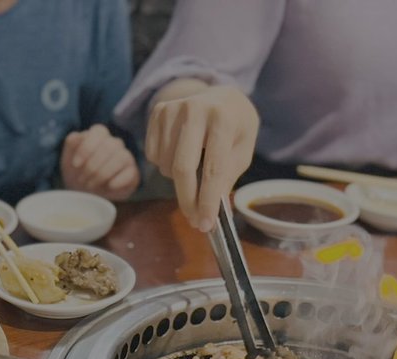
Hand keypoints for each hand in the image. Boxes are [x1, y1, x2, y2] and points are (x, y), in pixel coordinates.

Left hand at [60, 125, 139, 199]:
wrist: (86, 191)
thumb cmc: (77, 170)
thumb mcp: (69, 156)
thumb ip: (72, 142)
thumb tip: (77, 137)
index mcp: (99, 134)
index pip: (98, 132)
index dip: (86, 148)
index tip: (75, 165)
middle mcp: (114, 143)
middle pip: (109, 146)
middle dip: (92, 166)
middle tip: (82, 180)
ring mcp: (125, 157)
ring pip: (120, 158)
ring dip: (103, 174)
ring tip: (91, 185)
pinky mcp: (132, 172)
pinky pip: (130, 173)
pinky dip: (118, 181)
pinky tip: (108, 186)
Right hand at [145, 83, 258, 230]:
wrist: (221, 95)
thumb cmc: (235, 127)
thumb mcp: (243, 150)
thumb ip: (227, 177)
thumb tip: (209, 209)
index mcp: (223, 118)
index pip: (213, 168)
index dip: (208, 200)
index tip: (205, 224)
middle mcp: (195, 109)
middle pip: (182, 168)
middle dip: (188, 200)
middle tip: (194, 220)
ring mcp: (173, 108)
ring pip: (166, 165)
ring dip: (178, 180)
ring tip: (194, 167)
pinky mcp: (158, 111)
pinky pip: (154, 155)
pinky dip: (165, 164)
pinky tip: (180, 152)